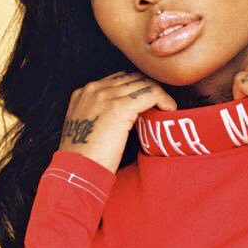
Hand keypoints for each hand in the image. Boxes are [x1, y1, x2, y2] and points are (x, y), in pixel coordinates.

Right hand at [58, 70, 176, 173]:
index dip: (137, 87)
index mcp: (84, 92)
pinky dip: (164, 99)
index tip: (149, 100)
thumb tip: (125, 113)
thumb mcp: (86, 127)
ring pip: (143, 83)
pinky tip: (169, 109)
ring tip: (167, 107)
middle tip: (162, 103)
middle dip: (149, 88)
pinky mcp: (119, 107)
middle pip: (132, 78)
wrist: (78, 170)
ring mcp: (106, 96)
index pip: (119, 79)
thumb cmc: (84, 157)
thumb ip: (100, 114)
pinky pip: (151, 94)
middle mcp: (94, 89)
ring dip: (159, 94)